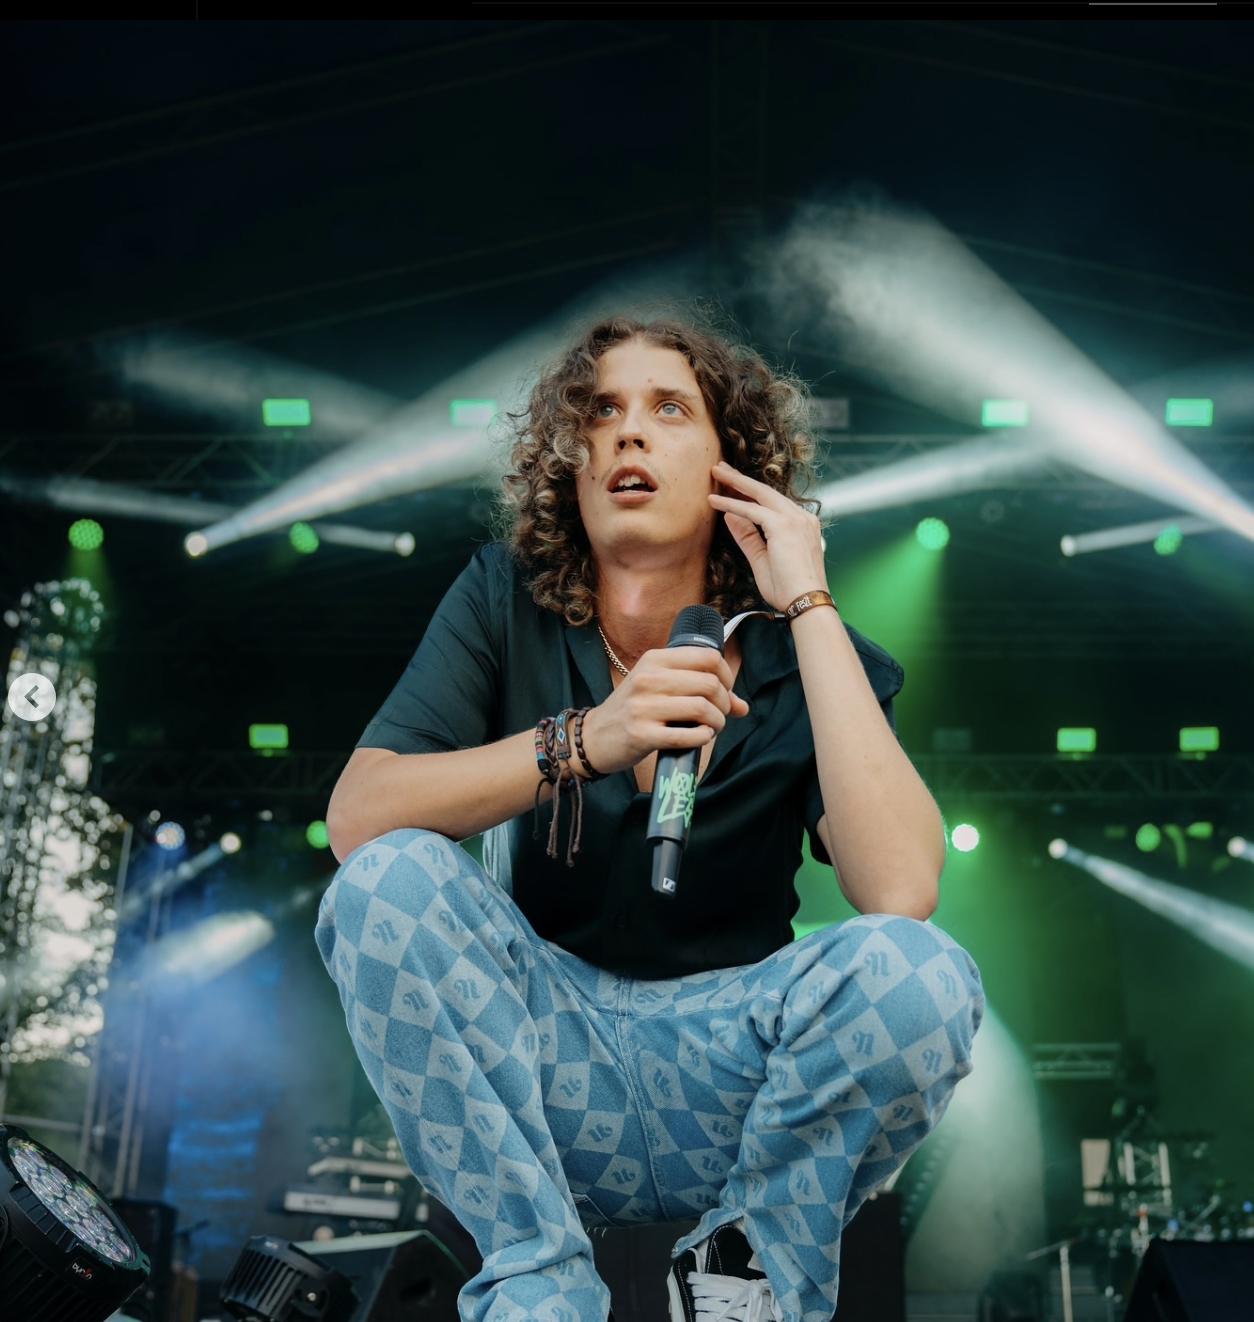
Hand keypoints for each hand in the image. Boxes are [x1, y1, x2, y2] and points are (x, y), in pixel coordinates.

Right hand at [578, 645, 749, 775]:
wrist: (594, 737)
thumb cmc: (633, 710)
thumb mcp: (658, 689)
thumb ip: (699, 690)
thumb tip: (743, 706)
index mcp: (654, 660)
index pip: (708, 657)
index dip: (727, 675)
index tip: (725, 690)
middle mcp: (648, 679)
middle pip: (709, 683)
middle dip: (724, 703)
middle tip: (719, 714)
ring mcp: (643, 707)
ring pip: (702, 708)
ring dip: (716, 722)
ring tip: (711, 727)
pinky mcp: (642, 735)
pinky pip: (687, 735)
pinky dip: (702, 738)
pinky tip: (700, 738)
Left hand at [708, 460, 827, 611]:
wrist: (806, 603)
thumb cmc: (788, 589)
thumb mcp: (762, 559)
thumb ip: (747, 536)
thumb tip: (730, 517)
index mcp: (802, 524)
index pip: (772, 503)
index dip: (749, 493)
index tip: (732, 485)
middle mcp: (802, 517)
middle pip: (766, 491)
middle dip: (741, 479)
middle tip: (720, 468)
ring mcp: (795, 519)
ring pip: (760, 494)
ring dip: (735, 483)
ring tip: (715, 472)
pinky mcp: (784, 526)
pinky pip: (752, 511)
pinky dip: (731, 504)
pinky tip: (714, 501)